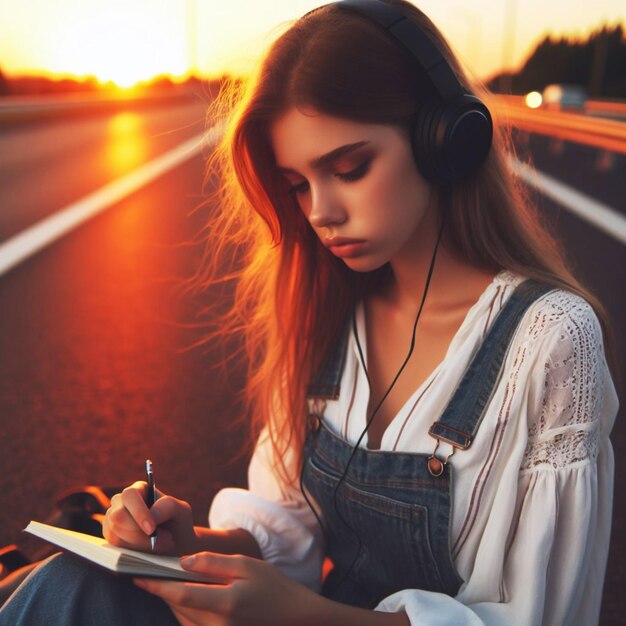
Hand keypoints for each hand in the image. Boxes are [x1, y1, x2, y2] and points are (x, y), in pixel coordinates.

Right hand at [103, 481, 197, 554]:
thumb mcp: (182, 510)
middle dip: (139, 534)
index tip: (151, 530)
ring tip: (161, 545)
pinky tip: (149, 550)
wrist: (175, 544)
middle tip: (165, 540)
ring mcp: (112, 520)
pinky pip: (115, 547)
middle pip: (118, 516)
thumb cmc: (178, 522)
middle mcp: (121, 502)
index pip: (130, 495)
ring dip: (140, 544)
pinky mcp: (111, 538)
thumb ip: (168, 506)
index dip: (138, 512)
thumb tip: (151, 514)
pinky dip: (134, 552)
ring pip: (115, 533)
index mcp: (139, 489)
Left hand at [134, 552, 322, 625]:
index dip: (156, 584)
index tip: (137, 574)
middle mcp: (218, 625)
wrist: (293, 617)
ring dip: (171, 598)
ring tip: (161, 578)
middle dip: (161, 588)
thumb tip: (183, 561)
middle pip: (177, 606)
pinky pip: (191, 624)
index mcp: (226, 604)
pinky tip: (182, 593)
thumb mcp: (246, 565)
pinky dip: (183, 608)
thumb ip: (213, 563)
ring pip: (182, 616)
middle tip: (145, 570)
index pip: (181, 594)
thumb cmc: (272, 586)